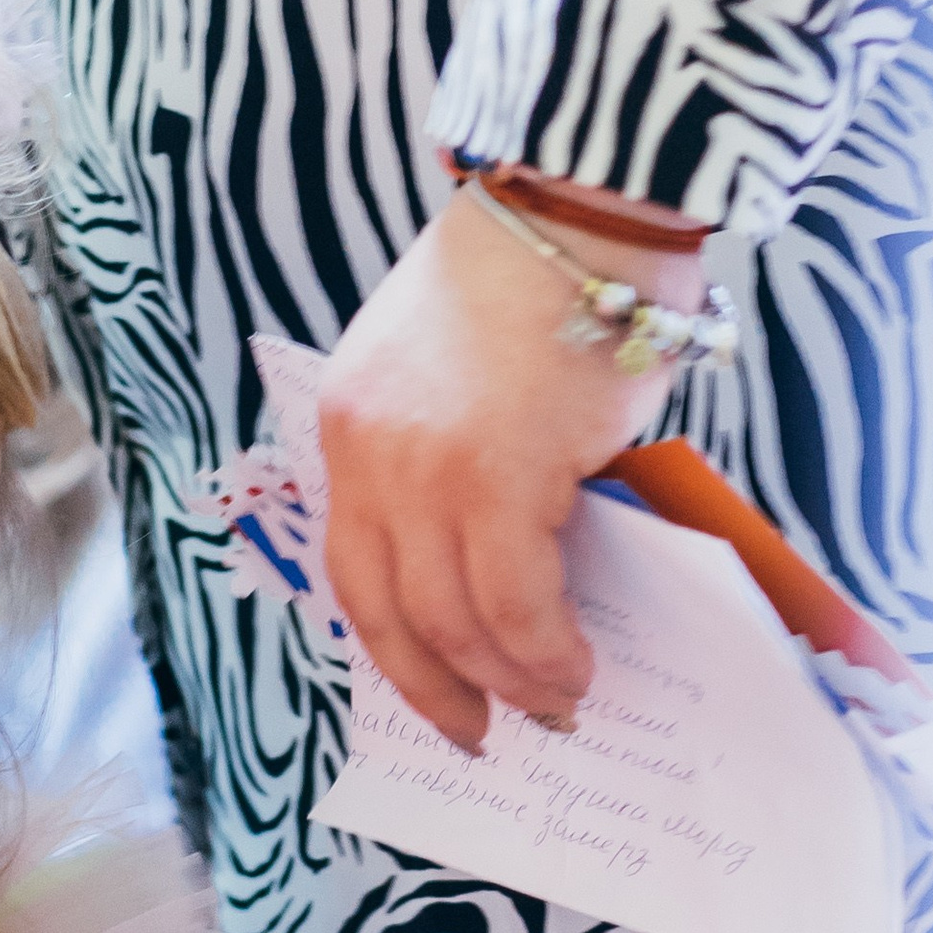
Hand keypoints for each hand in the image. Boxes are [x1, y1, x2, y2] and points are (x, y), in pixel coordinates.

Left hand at [317, 182, 709, 752]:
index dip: (393, 645)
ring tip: (556, 703)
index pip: (354, 566)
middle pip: (390, 611)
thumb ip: (467, 468)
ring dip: (509, 677)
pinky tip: (574, 667)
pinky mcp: (495, 479)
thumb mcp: (464, 381)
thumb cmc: (546, 279)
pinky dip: (544, 649)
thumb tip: (521, 560)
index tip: (433, 689)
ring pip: (453, 619)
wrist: (582, 203)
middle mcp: (370, 456)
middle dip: (440, 687)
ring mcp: (426, 471)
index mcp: (351, 428)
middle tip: (487, 729)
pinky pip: (514, 601)